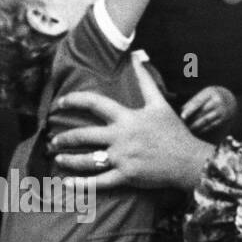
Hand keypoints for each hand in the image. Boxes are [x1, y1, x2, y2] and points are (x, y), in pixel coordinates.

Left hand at [48, 57, 215, 190]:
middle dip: (64, 138)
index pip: (94, 104)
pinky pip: (99, 182)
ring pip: (88, 160)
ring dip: (68, 159)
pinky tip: (68, 183)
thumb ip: (145, 80)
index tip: (59, 103)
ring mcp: (122, 158)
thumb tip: (137, 57)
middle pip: (84, 135)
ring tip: (57, 157)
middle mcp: (121, 137)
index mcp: (127, 118)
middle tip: (52, 140)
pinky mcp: (126, 176)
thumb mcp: (160, 103)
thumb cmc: (174, 132)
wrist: (188, 160)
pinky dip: (82, 184)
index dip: (74, 101)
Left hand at [180, 86, 238, 135]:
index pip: (198, 102)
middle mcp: (217, 101)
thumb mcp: (205, 93)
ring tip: (188, 129)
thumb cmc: (212, 96)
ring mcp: (221, 110)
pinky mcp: (223, 119)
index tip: (182, 117)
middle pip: (201, 112)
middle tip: (182, 125)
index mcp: (210, 92)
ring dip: (196, 126)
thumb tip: (181, 110)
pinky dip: (203, 129)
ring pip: (206, 120)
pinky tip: (196, 131)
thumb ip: (194, 100)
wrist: (230, 99)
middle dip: (191, 119)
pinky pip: (211, 125)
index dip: (189, 110)